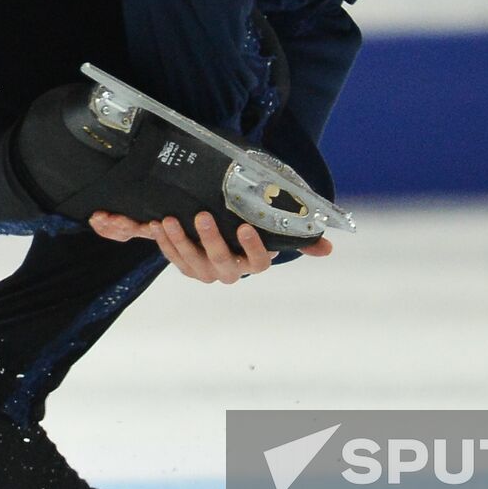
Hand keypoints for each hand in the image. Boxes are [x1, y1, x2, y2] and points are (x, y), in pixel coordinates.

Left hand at [89, 210, 332, 283]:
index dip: (252, 247)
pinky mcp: (187, 267)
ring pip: (192, 263)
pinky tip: (157, 225)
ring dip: (180, 241)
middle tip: (202, 215)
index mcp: (254, 264)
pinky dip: (165, 244)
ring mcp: (206, 272)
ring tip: (170, 219)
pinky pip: (174, 259)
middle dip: (210, 239)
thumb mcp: (275, 229)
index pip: (259, 262)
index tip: (245, 227)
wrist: (228, 234)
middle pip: (221, 262)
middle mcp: (231, 273)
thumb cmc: (254, 227)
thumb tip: (330, 247)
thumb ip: (300, 237)